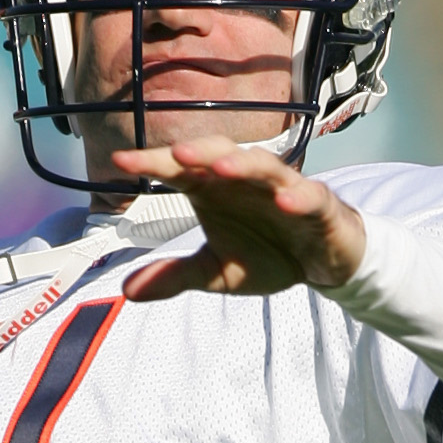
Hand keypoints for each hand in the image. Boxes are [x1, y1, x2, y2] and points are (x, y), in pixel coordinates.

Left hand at [112, 138, 367, 299]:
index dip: (153, 163)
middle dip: (200, 152)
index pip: (181, 169)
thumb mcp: (216, 272)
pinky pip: (308, 196)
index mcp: (216, 189)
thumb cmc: (266, 254)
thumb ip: (175, 276)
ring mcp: (283, 188)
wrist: (320, 263)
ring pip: (263, 167)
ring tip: (221, 169)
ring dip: (243, 165)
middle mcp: (246, 181)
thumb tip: (126, 291)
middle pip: (221, 155)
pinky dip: (298, 197)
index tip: (121, 161)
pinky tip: (285, 204)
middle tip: (176, 154)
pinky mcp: (318, 204)